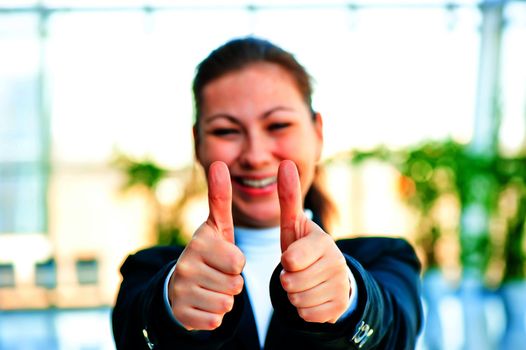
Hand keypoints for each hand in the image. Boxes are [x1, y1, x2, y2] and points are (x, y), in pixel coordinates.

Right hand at [168, 161, 244, 329]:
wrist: (181, 285)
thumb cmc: (209, 253)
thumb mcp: (216, 226)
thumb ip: (219, 197)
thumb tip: (218, 162)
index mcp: (199, 242)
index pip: (237, 262)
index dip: (237, 263)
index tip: (225, 257)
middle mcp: (186, 264)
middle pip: (235, 284)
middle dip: (233, 282)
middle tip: (218, 274)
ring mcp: (181, 289)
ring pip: (226, 304)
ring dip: (225, 299)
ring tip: (211, 287)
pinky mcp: (180, 313)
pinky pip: (215, 321)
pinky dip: (214, 316)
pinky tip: (203, 303)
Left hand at [278, 160, 349, 323]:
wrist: (327, 277)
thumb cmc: (303, 248)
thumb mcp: (294, 225)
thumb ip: (288, 197)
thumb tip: (286, 162)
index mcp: (324, 242)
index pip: (291, 260)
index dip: (285, 263)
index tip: (291, 259)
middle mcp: (337, 263)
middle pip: (292, 284)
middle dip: (287, 280)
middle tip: (296, 272)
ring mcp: (341, 287)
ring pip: (298, 301)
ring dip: (294, 295)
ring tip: (303, 283)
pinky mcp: (340, 307)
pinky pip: (308, 316)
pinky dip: (304, 310)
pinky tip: (311, 296)